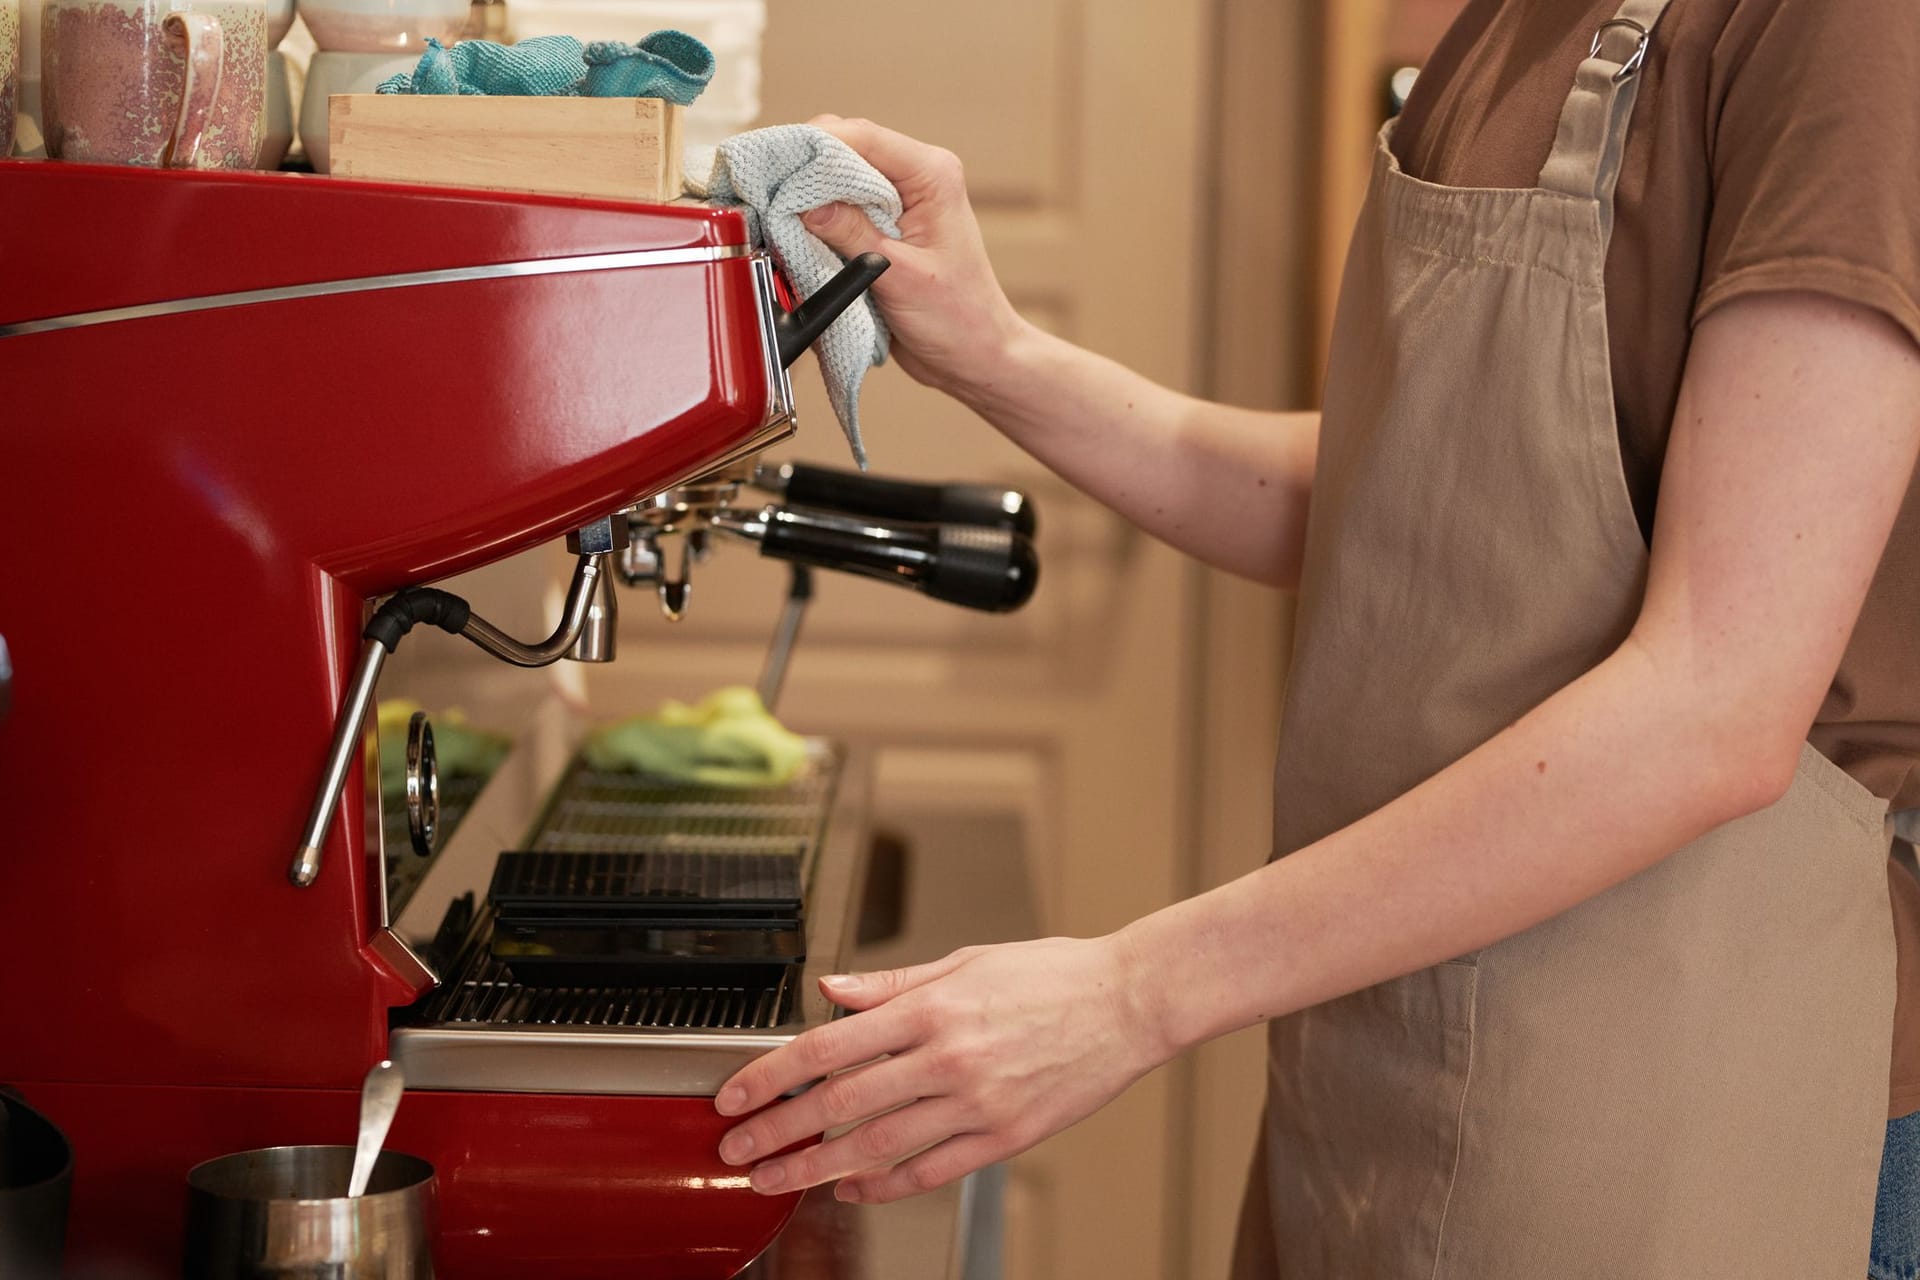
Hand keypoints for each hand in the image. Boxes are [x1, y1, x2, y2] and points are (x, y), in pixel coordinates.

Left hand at [713, 935, 1169, 1203]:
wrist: (1130, 1003)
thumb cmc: (1052, 975)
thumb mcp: (965, 961)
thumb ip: (890, 984)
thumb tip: (829, 989)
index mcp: (932, 1008)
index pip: (828, 1046)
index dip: (771, 1075)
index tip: (735, 1094)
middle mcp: (949, 1058)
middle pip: (841, 1105)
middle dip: (778, 1132)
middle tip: (738, 1149)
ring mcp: (978, 1104)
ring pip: (878, 1148)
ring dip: (817, 1169)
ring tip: (778, 1180)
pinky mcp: (1006, 1137)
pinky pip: (931, 1170)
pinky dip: (885, 1185)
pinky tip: (853, 1188)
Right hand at [803, 115, 1029, 398]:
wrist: (973, 356)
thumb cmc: (959, 319)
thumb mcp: (898, 276)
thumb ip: (851, 234)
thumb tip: (804, 203)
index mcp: (931, 175)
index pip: (863, 137)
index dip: (814, 145)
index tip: (777, 165)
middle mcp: (915, 180)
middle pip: (846, 150)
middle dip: (806, 170)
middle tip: (770, 194)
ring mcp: (897, 203)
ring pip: (838, 180)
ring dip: (809, 197)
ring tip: (780, 216)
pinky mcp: (882, 228)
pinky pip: (840, 211)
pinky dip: (818, 221)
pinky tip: (799, 235)